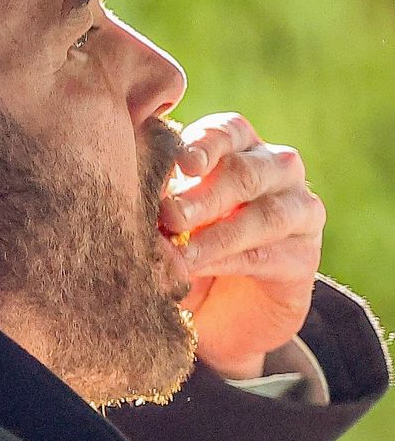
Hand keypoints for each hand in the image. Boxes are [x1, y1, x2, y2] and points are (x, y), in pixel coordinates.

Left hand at [159, 112, 325, 379]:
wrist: (220, 308)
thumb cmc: (186, 241)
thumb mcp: (165, 217)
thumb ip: (158, 199)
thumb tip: (137, 198)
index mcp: (238, 145)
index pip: (227, 132)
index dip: (205, 145)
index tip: (183, 164)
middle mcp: (276, 168)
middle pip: (245, 172)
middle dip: (204, 196)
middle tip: (171, 216)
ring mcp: (299, 209)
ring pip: (265, 214)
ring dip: (218, 235)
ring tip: (182, 254)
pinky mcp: (304, 255)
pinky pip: (269, 254)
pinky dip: (229, 262)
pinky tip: (199, 270)